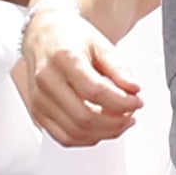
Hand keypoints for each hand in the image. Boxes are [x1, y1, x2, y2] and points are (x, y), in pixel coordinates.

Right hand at [14, 5, 142, 145]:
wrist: (44, 36)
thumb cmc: (70, 37)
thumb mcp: (100, 43)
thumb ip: (118, 67)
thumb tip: (133, 89)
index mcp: (63, 59)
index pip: (95, 91)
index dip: (122, 102)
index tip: (137, 101)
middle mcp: (46, 81)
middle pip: (84, 116)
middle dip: (116, 121)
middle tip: (132, 114)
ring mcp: (39, 100)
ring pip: (74, 132)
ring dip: (104, 133)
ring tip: (121, 122)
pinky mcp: (38, 113)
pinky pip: (64, 138)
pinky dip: (87, 139)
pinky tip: (102, 129)